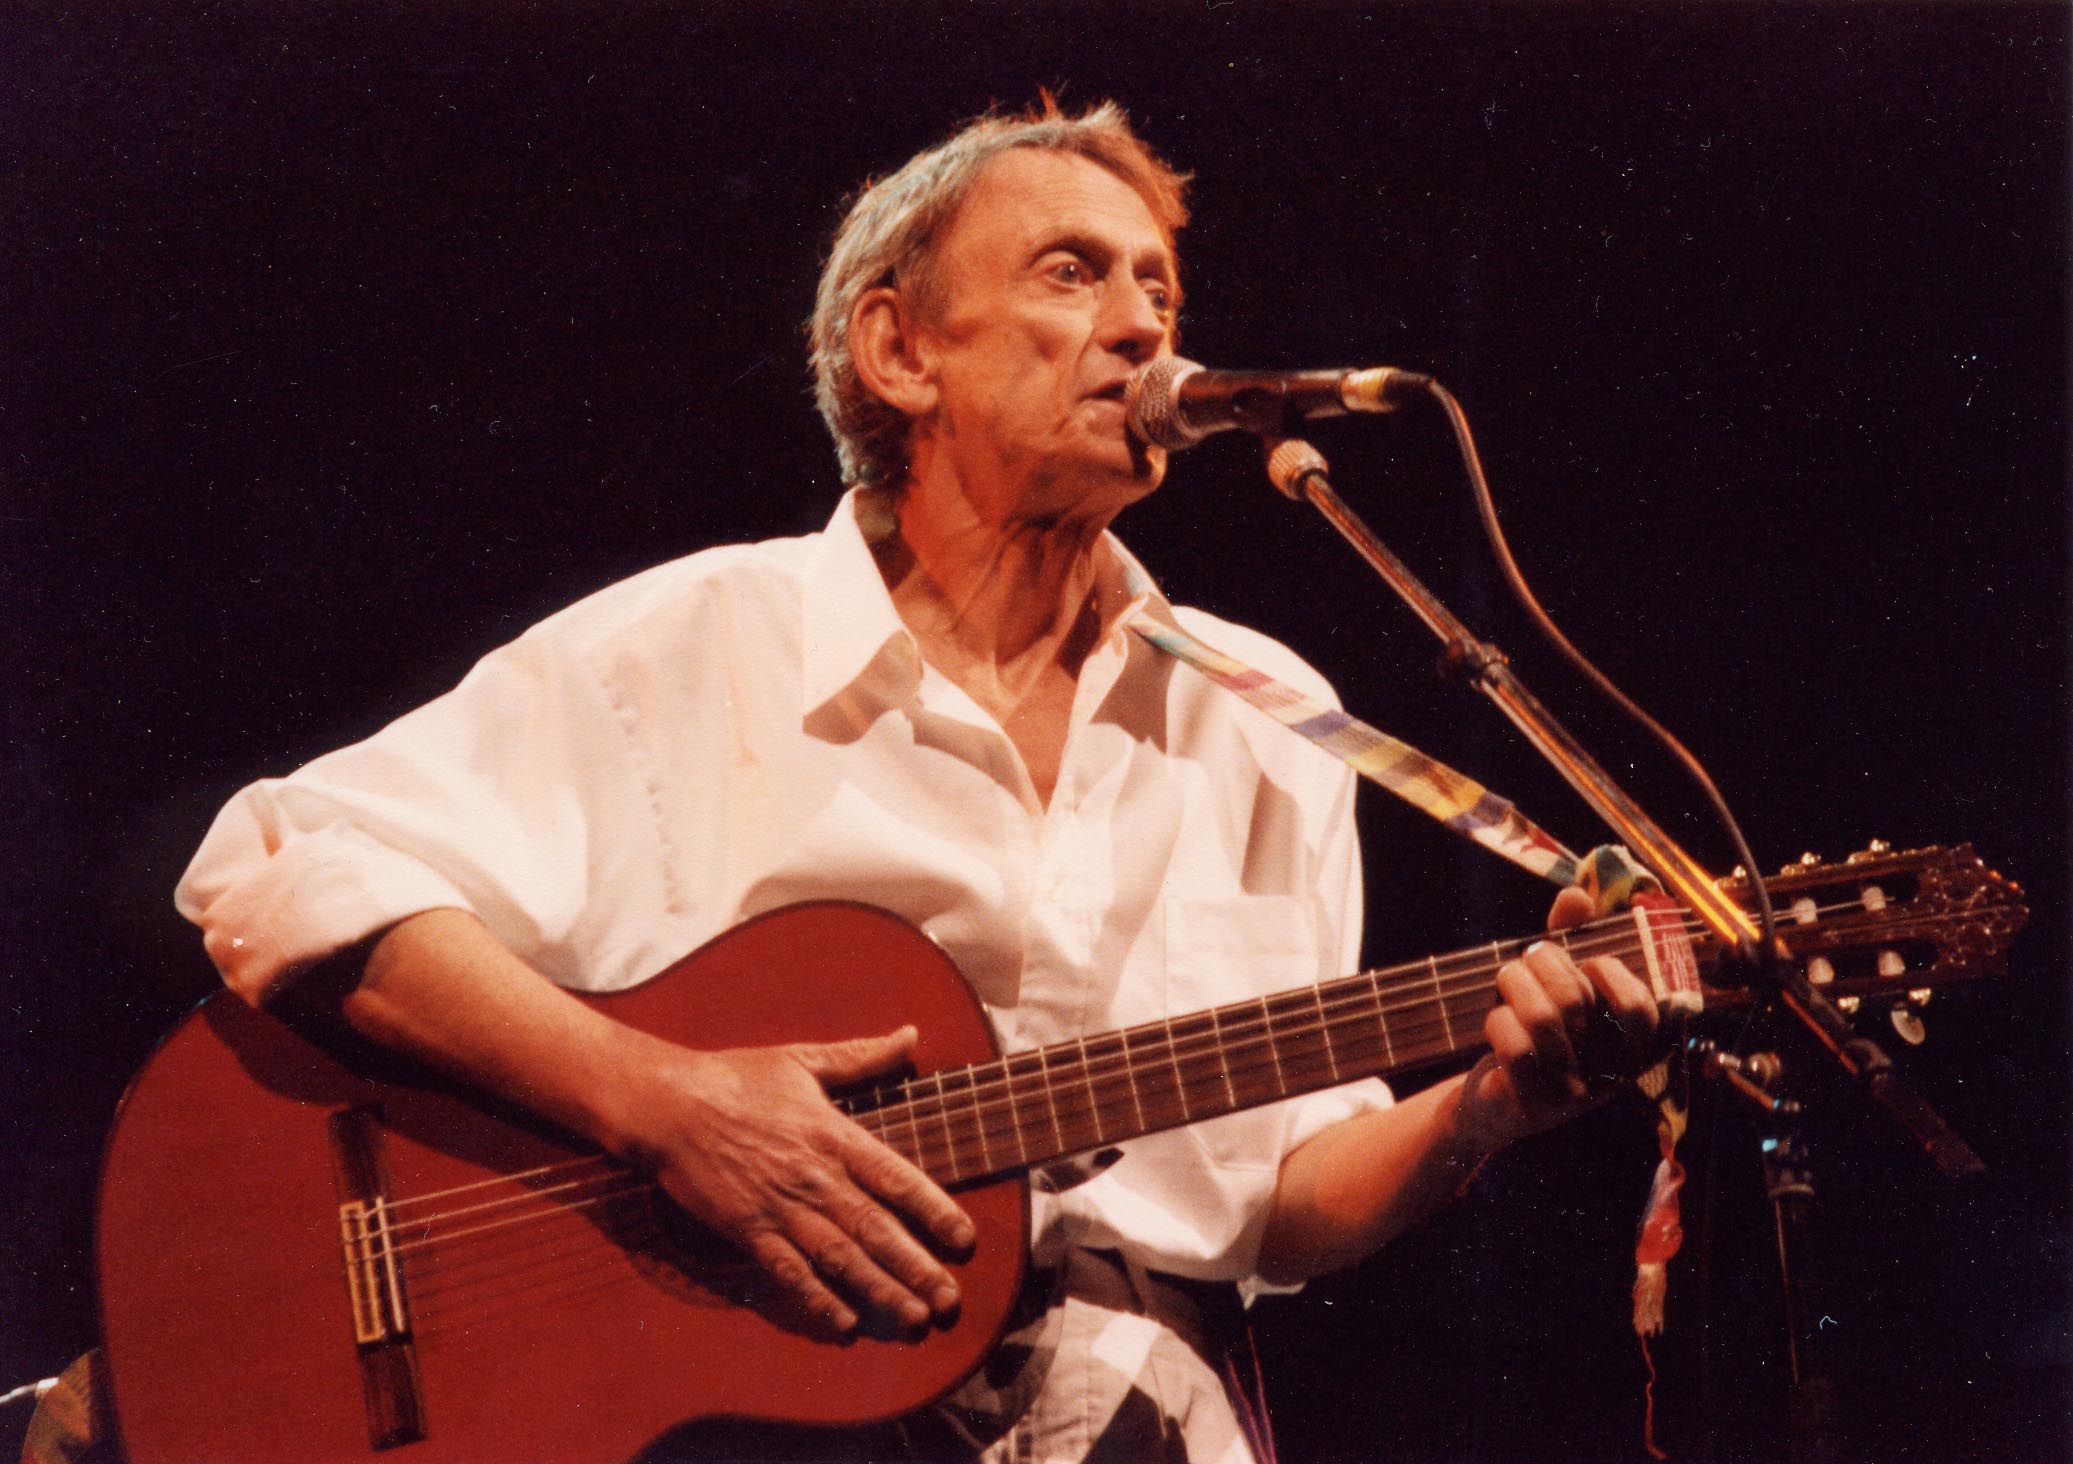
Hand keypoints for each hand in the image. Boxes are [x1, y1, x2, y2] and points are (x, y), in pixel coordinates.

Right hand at [611, 1025, 975, 1338]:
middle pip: (875, 1229)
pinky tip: (847, 1325)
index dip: (935, 1210)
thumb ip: (862, 1056)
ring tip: (915, 1320)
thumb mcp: (803, 1060)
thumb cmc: (737, 1078)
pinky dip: (819, 1301)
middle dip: (916, 1268)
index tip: (965, 1239)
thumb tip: (911, 1033)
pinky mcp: (748, 1230)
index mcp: (834, 1134)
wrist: (669, 1104)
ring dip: (880, 1292)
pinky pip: (790, 1273)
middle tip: (951, 1301)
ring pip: (840, 1258)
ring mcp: (781, 1208)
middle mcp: (814, 1176)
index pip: (897, 1178)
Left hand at [1458, 886, 1660, 1150]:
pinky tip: (1495, 1019)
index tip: (1588, 962)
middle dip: (1541, 963)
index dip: (1609, 973)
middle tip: (1525, 960)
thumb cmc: (1535, 1032)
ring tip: (1506, 980)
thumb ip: (1573, 939)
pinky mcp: (1532, 1107)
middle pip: (1575, 999)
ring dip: (1513, 983)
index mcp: (1630, 1049)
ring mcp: (1573, 1097)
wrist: (1494, 1101)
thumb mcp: (1557, 985)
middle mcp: (1609, 1077)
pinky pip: (1514, 1047)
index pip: (1640, 1008)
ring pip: (1542, 1018)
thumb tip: (1577, 894)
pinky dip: (1497, 1019)